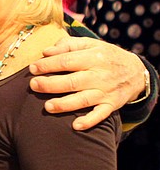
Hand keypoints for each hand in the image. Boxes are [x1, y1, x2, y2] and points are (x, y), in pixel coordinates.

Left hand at [29, 36, 145, 130]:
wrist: (136, 72)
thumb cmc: (106, 57)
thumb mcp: (91, 44)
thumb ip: (68, 45)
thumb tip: (46, 52)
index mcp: (94, 57)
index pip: (67, 61)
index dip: (48, 65)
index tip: (32, 68)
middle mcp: (100, 75)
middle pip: (72, 81)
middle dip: (50, 84)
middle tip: (33, 85)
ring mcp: (106, 91)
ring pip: (83, 99)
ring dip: (64, 104)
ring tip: (47, 106)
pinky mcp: (111, 105)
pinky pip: (100, 114)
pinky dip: (89, 121)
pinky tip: (76, 125)